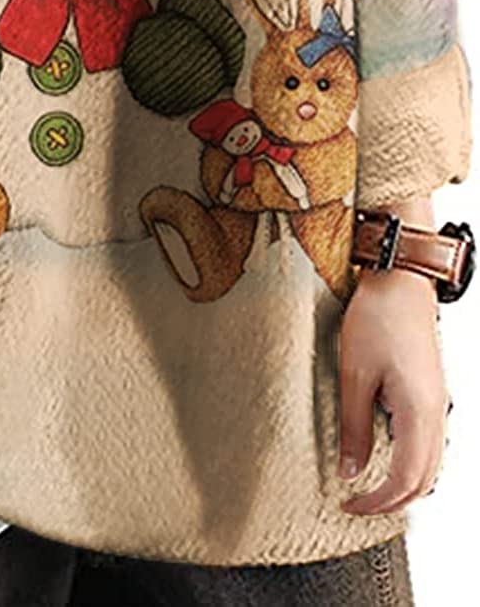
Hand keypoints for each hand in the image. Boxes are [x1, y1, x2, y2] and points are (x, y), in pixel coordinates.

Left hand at [338, 258, 449, 514]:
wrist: (401, 282)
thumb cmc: (376, 319)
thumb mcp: (354, 375)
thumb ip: (355, 427)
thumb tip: (351, 471)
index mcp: (418, 413)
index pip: (405, 480)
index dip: (376, 501)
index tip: (348, 504)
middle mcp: (436, 414)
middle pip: (423, 481)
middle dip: (391, 502)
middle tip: (355, 503)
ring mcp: (438, 405)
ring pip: (430, 465)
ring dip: (403, 485)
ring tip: (367, 487)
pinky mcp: (431, 394)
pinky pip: (429, 444)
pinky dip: (411, 463)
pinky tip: (385, 456)